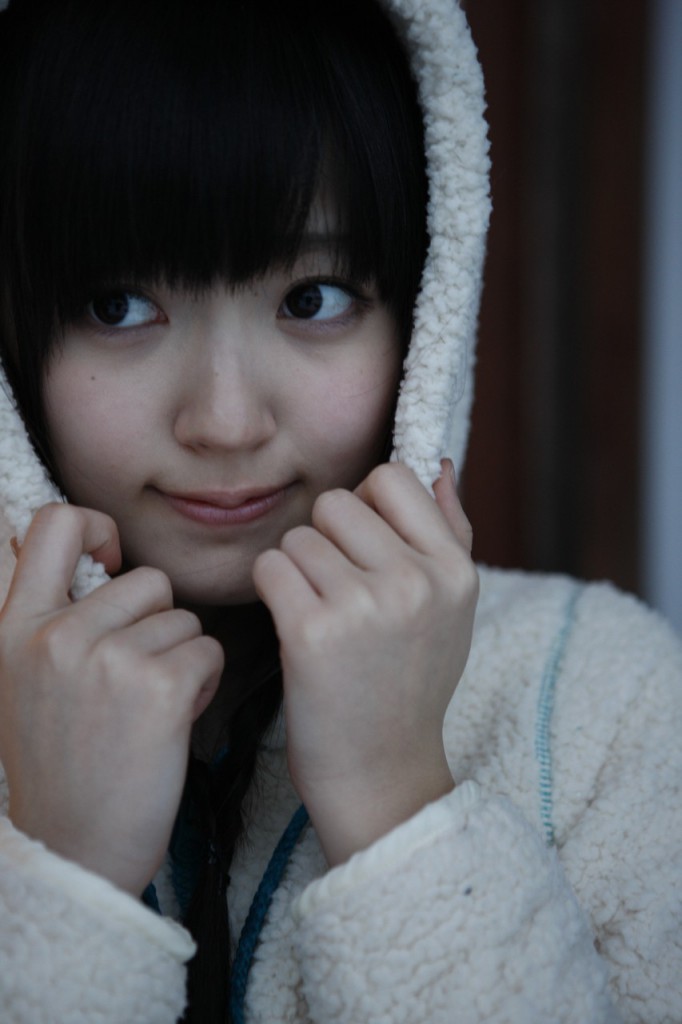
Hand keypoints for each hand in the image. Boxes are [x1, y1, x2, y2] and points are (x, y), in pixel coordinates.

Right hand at [0, 504, 222, 893]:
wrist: (75, 851)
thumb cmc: (62, 767)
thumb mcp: (22, 682)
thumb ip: (49, 621)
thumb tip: (99, 560)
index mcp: (14, 627)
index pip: (55, 524)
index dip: (97, 528)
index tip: (112, 565)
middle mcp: (54, 633)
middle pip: (148, 580)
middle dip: (158, 623)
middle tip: (137, 677)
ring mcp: (105, 658)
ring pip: (184, 619)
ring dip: (183, 657)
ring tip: (150, 706)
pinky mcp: (156, 687)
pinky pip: (208, 651)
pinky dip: (205, 683)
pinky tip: (174, 720)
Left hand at [253, 460, 477, 864]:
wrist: (381, 772)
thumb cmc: (410, 682)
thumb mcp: (452, 609)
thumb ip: (450, 532)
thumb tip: (438, 465)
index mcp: (455, 570)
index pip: (392, 477)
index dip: (365, 506)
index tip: (362, 548)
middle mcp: (417, 582)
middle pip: (335, 502)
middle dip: (324, 538)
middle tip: (334, 588)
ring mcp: (366, 606)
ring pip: (298, 537)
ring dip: (295, 569)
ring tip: (318, 613)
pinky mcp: (314, 633)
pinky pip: (270, 567)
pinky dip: (270, 590)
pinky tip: (291, 623)